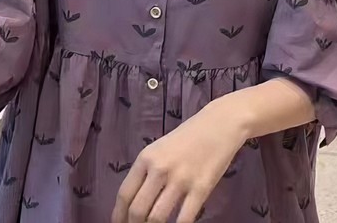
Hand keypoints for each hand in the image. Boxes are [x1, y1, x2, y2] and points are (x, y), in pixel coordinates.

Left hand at [111, 101, 247, 222]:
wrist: (218, 124)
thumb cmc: (188, 137)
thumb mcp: (160, 148)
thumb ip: (147, 171)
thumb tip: (134, 201)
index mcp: (146, 157)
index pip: (125, 194)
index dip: (118, 215)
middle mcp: (160, 168)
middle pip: (137, 210)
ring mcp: (181, 179)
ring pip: (157, 218)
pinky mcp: (201, 188)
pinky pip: (184, 219)